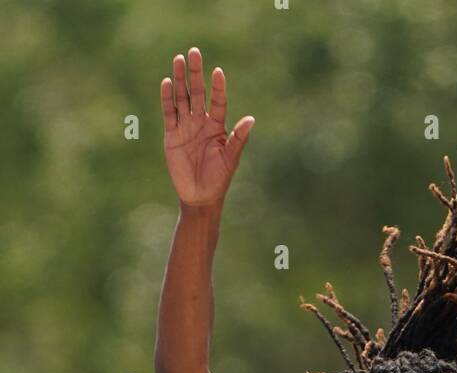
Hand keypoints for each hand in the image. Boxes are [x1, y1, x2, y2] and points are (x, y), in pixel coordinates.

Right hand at [161, 48, 254, 206]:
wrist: (199, 197)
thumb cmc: (219, 180)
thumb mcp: (231, 159)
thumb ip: (238, 138)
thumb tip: (252, 119)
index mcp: (217, 127)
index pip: (217, 101)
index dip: (217, 87)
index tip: (217, 71)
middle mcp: (201, 122)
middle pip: (198, 92)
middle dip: (195, 73)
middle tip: (194, 52)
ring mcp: (185, 126)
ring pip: (182, 97)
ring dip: (179, 79)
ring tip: (178, 59)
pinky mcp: (171, 134)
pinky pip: (169, 112)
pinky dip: (167, 98)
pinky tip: (166, 82)